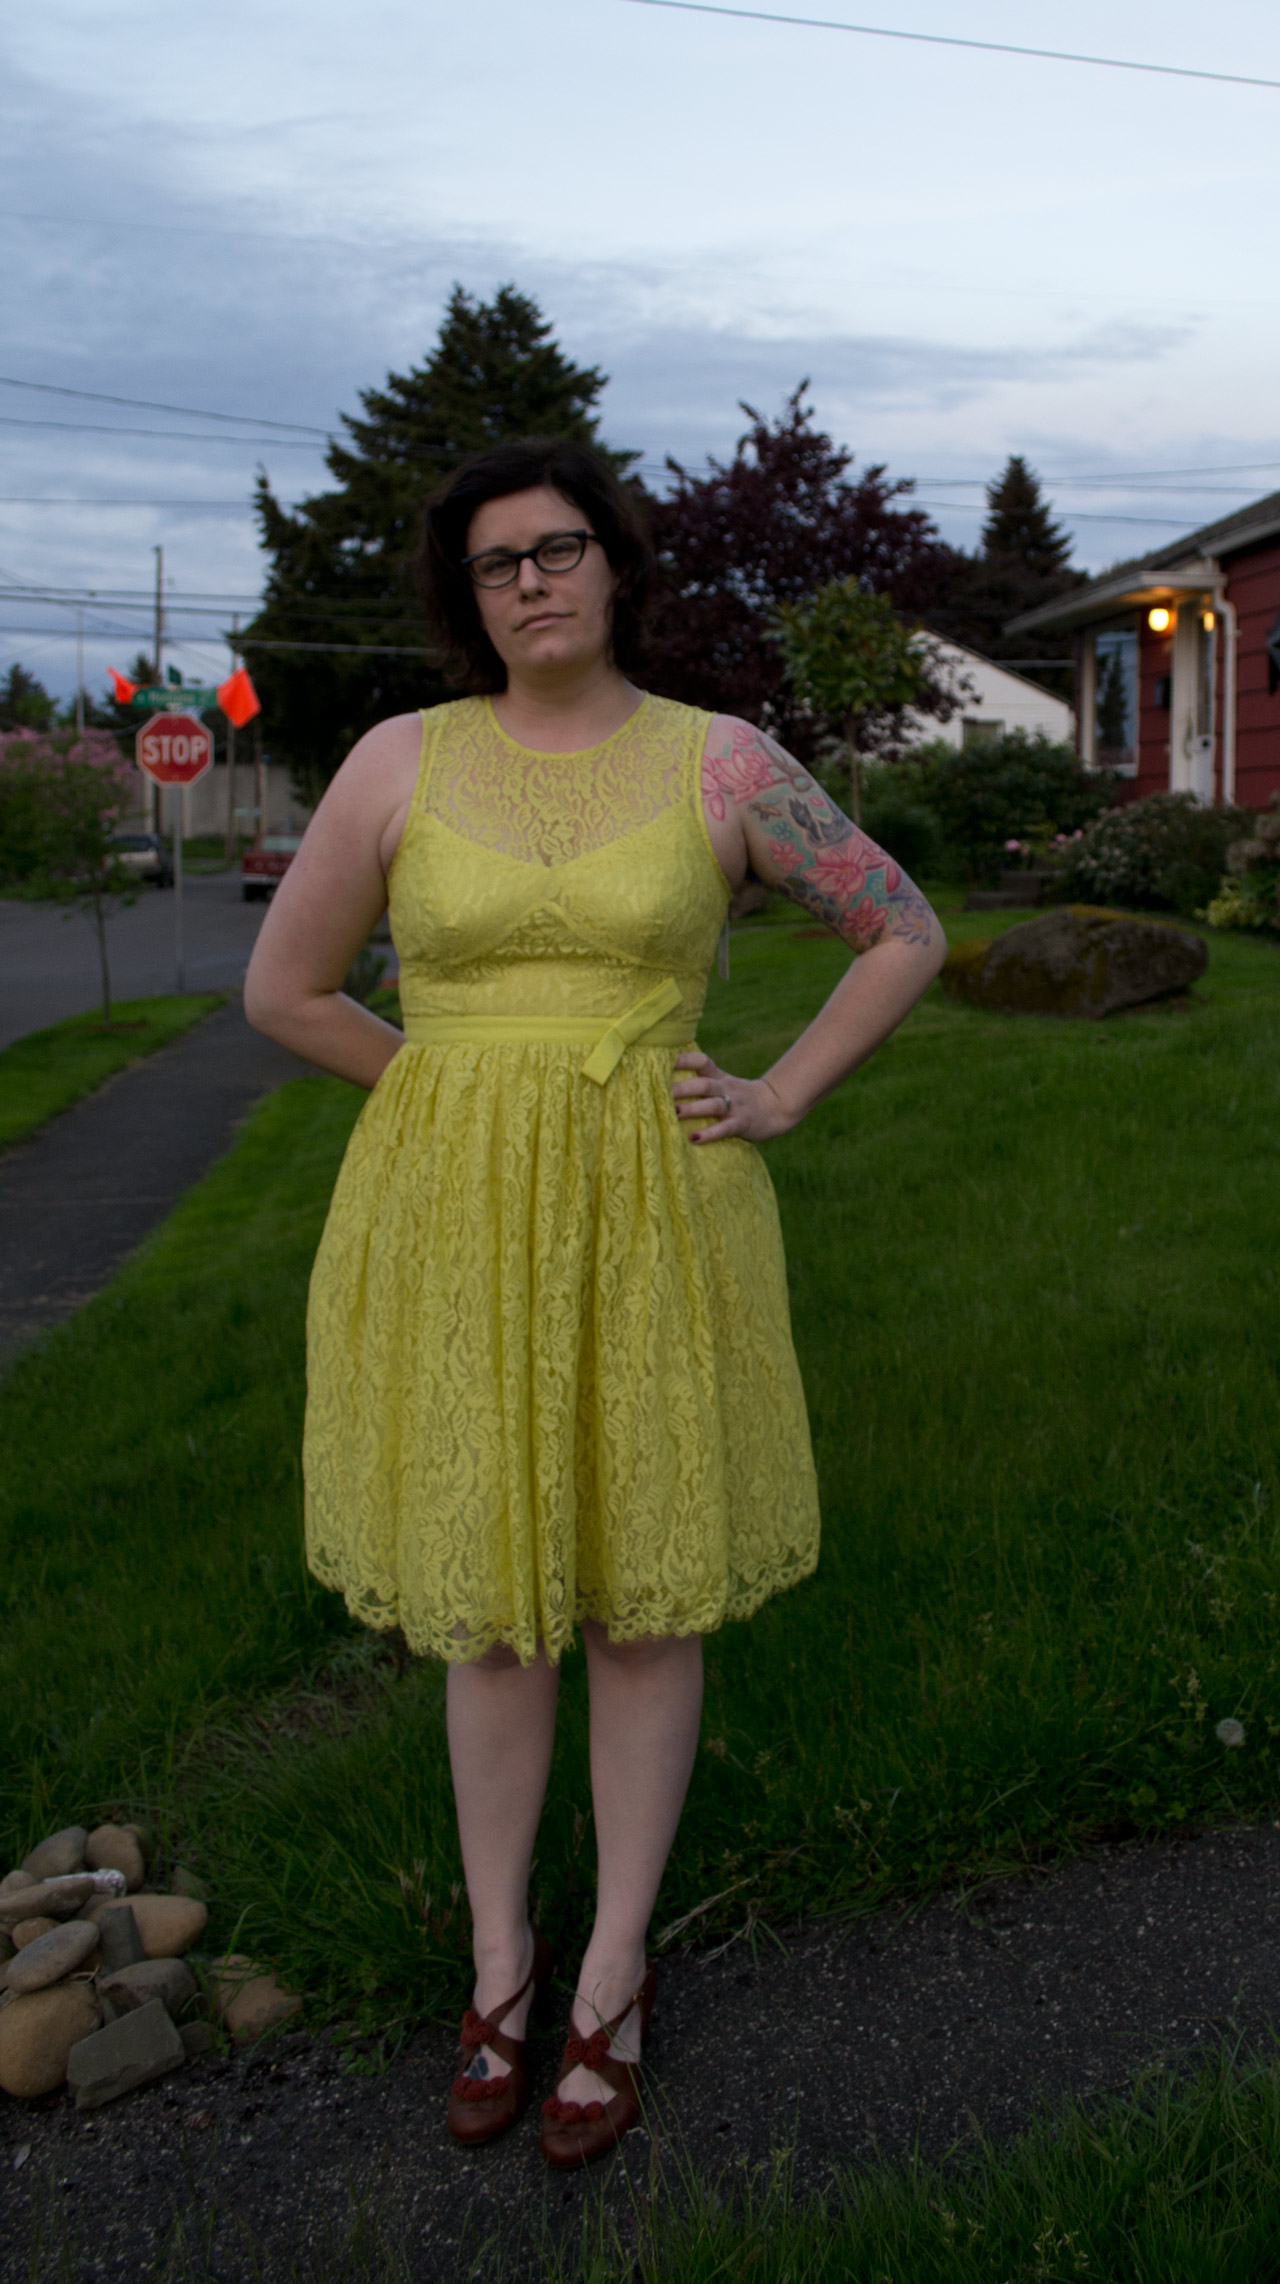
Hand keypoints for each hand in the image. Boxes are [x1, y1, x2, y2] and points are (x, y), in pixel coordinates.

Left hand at [671, 1050, 795, 1144]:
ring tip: (674, 1113)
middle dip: (681, 1088)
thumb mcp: (723, 1083)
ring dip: (693, 1108)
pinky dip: (710, 1134)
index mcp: (719, 1077)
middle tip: (659, 1092)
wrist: (776, 1107)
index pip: (702, 1062)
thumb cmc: (739, 1097)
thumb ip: (700, 1080)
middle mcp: (726, 1089)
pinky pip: (725, 1128)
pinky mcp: (742, 1123)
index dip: (684, 1059)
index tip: (661, 1060)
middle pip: (703, 1084)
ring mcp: (735, 1106)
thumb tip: (665, 1081)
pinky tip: (694, 1138)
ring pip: (713, 1105)